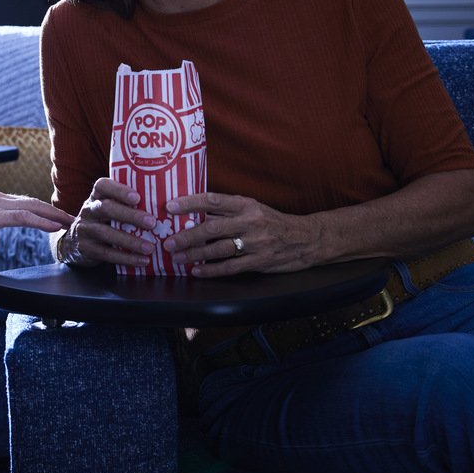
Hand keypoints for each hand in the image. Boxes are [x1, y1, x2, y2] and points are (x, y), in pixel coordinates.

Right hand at [0, 190, 72, 251]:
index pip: (24, 204)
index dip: (44, 212)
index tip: (60, 220)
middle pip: (34, 203)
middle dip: (56, 212)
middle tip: (76, 220)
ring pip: (32, 207)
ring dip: (55, 215)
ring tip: (72, 223)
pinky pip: (22, 216)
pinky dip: (41, 221)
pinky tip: (55, 227)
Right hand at [59, 177, 155, 267]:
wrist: (75, 242)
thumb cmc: (104, 220)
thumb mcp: (110, 208)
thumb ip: (128, 203)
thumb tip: (164, 200)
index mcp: (97, 196)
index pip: (103, 186)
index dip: (119, 190)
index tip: (137, 197)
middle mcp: (88, 210)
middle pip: (106, 208)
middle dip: (130, 215)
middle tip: (152, 223)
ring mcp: (84, 229)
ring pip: (106, 233)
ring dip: (130, 241)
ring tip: (150, 247)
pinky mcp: (85, 248)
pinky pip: (106, 253)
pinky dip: (126, 258)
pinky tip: (142, 260)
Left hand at [161, 191, 312, 275]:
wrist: (305, 238)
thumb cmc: (272, 221)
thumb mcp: (253, 208)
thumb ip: (228, 210)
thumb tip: (195, 212)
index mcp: (246, 205)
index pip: (213, 201)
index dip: (190, 203)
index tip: (170, 207)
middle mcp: (250, 222)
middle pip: (212, 228)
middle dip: (186, 235)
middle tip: (168, 241)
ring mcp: (255, 243)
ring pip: (218, 249)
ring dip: (194, 254)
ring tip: (177, 256)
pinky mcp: (259, 261)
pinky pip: (230, 267)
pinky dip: (211, 270)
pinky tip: (197, 271)